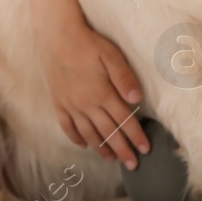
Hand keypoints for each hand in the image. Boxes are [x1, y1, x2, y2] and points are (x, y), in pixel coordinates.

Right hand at [36, 18, 150, 168]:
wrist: (56, 35)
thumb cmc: (88, 43)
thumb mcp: (111, 55)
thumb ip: (124, 78)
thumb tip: (137, 99)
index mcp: (102, 93)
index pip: (123, 121)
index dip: (136, 136)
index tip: (145, 149)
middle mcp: (86, 104)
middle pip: (108, 133)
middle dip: (123, 150)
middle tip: (133, 165)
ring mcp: (70, 105)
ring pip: (88, 133)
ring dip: (101, 149)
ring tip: (112, 159)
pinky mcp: (58, 102)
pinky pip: (67, 126)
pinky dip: (76, 138)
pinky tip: (84, 145)